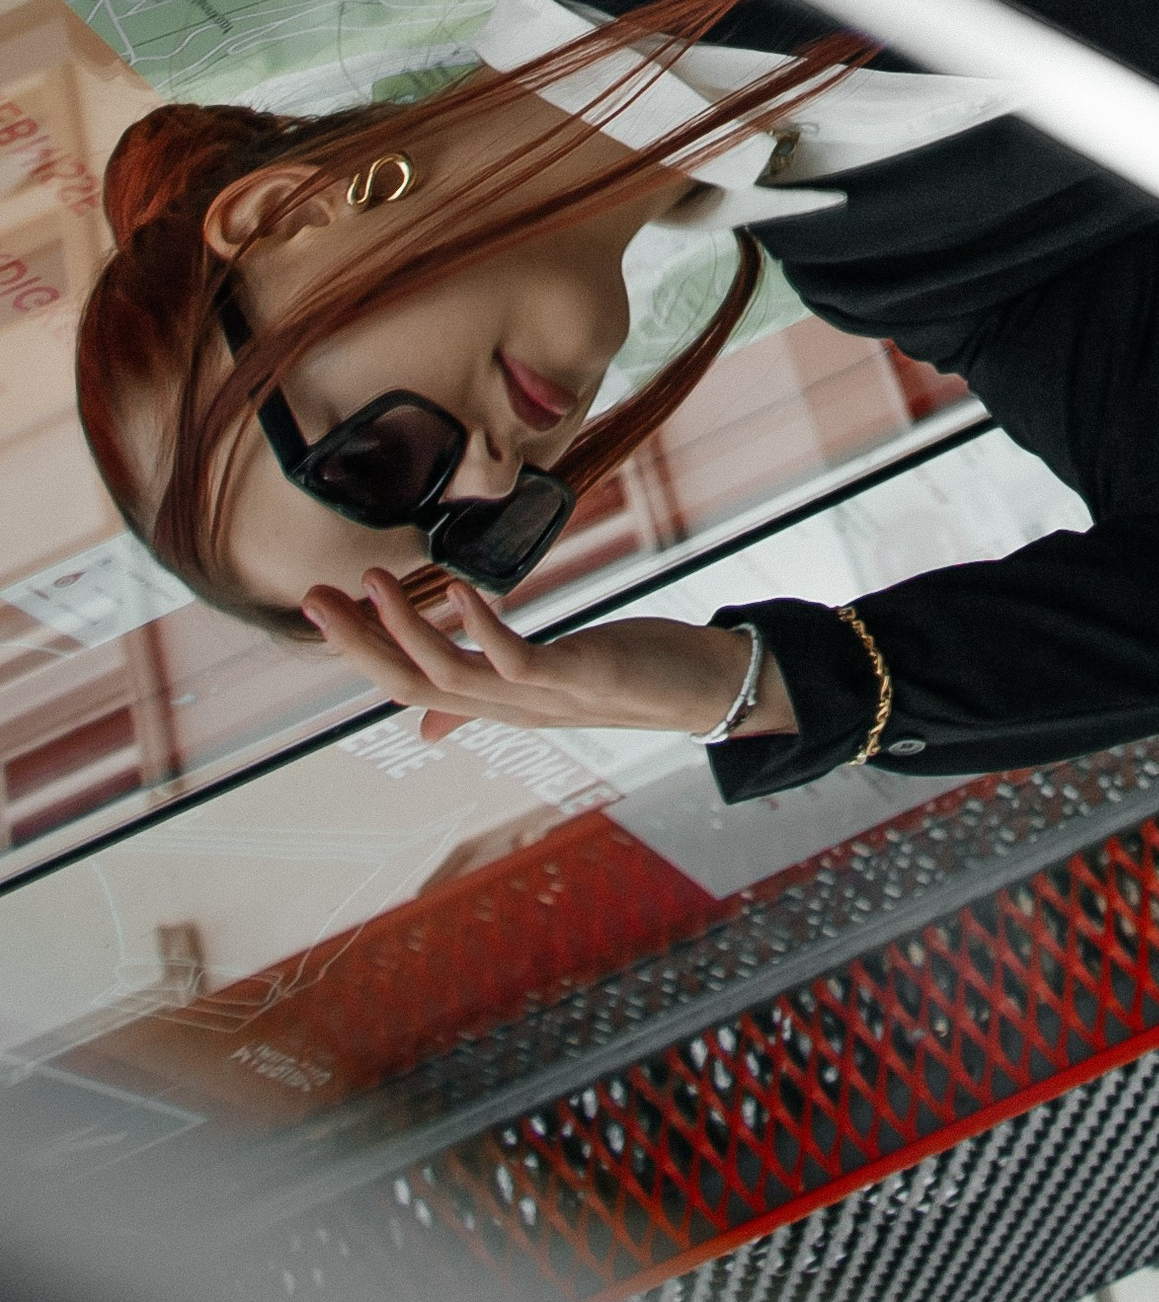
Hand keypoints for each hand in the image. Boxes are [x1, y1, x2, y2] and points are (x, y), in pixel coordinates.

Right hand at [303, 568, 796, 745]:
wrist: (701, 691)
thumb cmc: (622, 678)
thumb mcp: (544, 683)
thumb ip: (483, 694)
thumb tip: (424, 721)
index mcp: (494, 704)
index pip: (406, 684)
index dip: (358, 651)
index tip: (317, 607)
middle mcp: (507, 708)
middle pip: (411, 685)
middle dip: (358, 642)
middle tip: (313, 595)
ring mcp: (540, 699)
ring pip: (450, 677)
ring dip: (406, 629)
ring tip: (372, 580)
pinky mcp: (576, 679)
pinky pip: (515, 661)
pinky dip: (482, 627)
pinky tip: (460, 589)